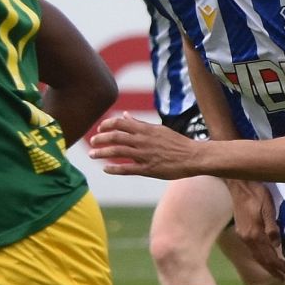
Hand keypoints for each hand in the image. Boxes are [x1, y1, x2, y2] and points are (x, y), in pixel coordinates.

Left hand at [87, 113, 203, 179]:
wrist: (193, 156)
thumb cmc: (175, 142)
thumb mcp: (158, 129)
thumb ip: (139, 123)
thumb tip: (125, 115)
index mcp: (146, 129)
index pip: (121, 123)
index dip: (107, 125)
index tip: (99, 128)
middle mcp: (143, 141)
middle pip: (116, 137)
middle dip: (100, 139)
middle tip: (91, 142)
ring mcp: (145, 155)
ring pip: (118, 152)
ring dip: (102, 153)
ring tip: (92, 155)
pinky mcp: (148, 169)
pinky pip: (127, 169)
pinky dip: (114, 169)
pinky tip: (105, 168)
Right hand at [229, 181, 284, 283]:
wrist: (237, 183)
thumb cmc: (256, 192)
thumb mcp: (267, 206)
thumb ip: (271, 226)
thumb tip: (277, 246)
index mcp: (254, 233)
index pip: (269, 255)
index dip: (280, 266)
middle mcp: (247, 238)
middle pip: (262, 259)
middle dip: (274, 270)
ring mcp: (243, 235)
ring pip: (256, 256)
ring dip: (267, 266)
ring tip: (276, 273)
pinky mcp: (242, 231)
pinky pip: (253, 249)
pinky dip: (261, 257)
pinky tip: (265, 258)